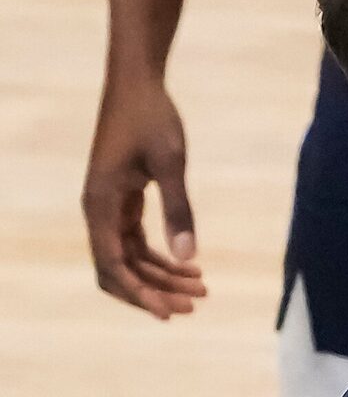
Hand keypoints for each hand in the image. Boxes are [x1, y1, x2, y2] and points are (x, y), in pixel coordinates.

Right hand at [82, 73, 206, 317]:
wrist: (137, 84)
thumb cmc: (152, 118)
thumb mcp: (171, 162)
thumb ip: (179, 208)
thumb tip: (189, 256)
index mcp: (100, 207)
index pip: (114, 267)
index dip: (140, 293)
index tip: (169, 312)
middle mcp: (98, 212)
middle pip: (120, 269)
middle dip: (154, 290)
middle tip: (194, 304)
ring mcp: (109, 207)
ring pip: (130, 256)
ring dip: (161, 275)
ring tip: (200, 289)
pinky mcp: (122, 199)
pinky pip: (136, 239)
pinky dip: (160, 254)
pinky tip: (189, 265)